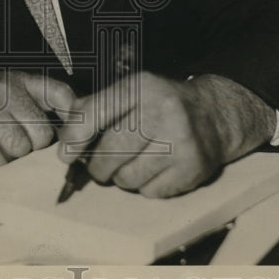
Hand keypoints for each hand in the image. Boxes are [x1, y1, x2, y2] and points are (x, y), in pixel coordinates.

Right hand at [0, 64, 74, 168]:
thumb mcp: (0, 93)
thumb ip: (31, 106)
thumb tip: (67, 136)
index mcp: (18, 79)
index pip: (61, 93)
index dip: (73, 118)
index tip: (70, 140)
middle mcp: (5, 87)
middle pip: (41, 135)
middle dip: (30, 150)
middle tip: (12, 147)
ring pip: (19, 150)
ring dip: (9, 160)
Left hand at [56, 72, 274, 197]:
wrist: (213, 115)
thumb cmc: (160, 103)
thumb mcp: (130, 91)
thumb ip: (94, 107)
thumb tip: (65, 139)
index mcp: (141, 86)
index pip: (95, 113)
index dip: (74, 137)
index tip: (66, 154)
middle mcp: (162, 111)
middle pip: (109, 153)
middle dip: (97, 165)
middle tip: (100, 164)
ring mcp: (180, 141)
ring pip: (127, 178)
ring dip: (120, 178)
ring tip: (130, 164)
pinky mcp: (192, 168)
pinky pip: (149, 192)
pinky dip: (144, 186)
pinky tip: (153, 169)